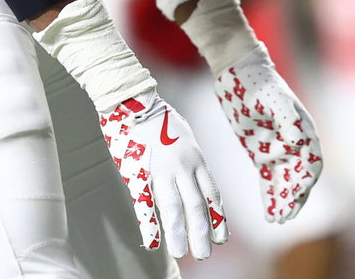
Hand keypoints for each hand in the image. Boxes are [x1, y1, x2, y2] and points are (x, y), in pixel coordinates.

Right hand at [100, 93, 227, 259]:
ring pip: (173, 207)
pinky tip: (152, 242)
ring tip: (182, 253)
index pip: (211, 194)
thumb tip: (198, 182)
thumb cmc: (160, 118)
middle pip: (196, 205)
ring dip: (179, 233)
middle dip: (201, 232)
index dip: (216, 218)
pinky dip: (149, 223)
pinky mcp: (138, 172)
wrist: (134, 101)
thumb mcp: (186, 137)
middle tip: (204, 253)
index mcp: (196, 158)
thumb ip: (191, 161)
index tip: (220, 238)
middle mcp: (182, 166)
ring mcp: (160, 170)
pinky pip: (144, 202)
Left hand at [213, 54, 322, 222]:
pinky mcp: (262, 153)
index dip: (305, 180)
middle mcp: (295, 143)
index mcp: (304, 130)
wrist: (238, 73)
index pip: (311, 162)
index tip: (295, 194)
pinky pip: (268, 180)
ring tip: (277, 221)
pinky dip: (270, 196)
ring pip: (284, 183)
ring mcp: (279, 149)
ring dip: (282, 202)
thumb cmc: (258, 82)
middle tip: (284, 217)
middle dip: (293, 199)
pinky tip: (269, 212)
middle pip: (298, 177)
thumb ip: (286, 117)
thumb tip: (298, 140)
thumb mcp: (272, 97)